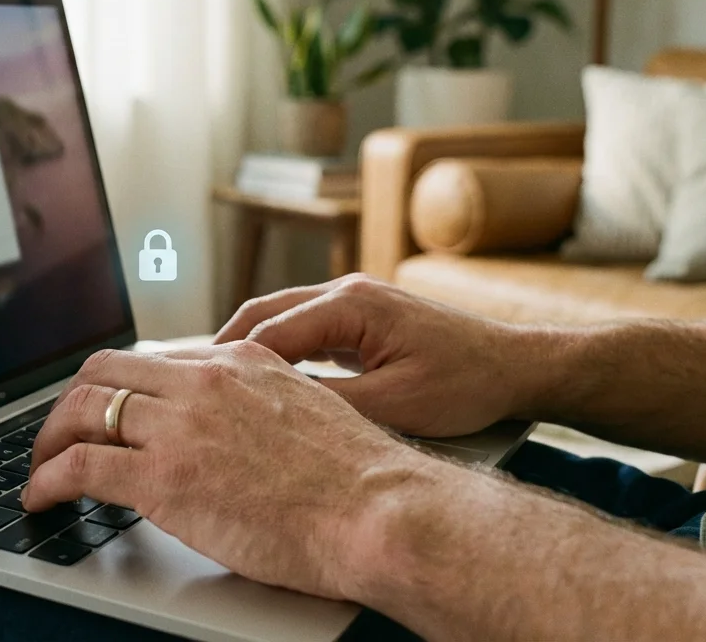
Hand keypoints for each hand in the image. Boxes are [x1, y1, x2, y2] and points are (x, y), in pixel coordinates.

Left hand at [24, 342, 422, 599]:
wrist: (377, 511)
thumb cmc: (359, 481)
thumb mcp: (309, 413)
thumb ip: (263, 408)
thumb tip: (242, 432)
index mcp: (240, 361)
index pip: (156, 359)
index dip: (120, 386)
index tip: (108, 408)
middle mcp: (203, 382)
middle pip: (105, 372)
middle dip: (72, 402)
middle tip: (60, 433)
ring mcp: (179, 427)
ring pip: (82, 412)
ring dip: (49, 440)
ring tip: (41, 467)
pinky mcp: (161, 478)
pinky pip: (79, 468)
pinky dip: (46, 481)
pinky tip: (40, 498)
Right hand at [215, 274, 549, 437]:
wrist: (519, 367)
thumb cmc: (467, 385)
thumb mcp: (395, 407)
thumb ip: (331, 405)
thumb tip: (272, 414)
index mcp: (350, 304)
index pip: (267, 334)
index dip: (227, 367)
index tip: (195, 395)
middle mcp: (345, 291)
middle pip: (262, 314)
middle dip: (222, 351)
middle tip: (185, 387)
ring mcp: (353, 300)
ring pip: (279, 318)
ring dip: (246, 350)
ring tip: (214, 389)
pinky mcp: (362, 317)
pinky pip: (303, 329)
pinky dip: (276, 352)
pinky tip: (261, 384)